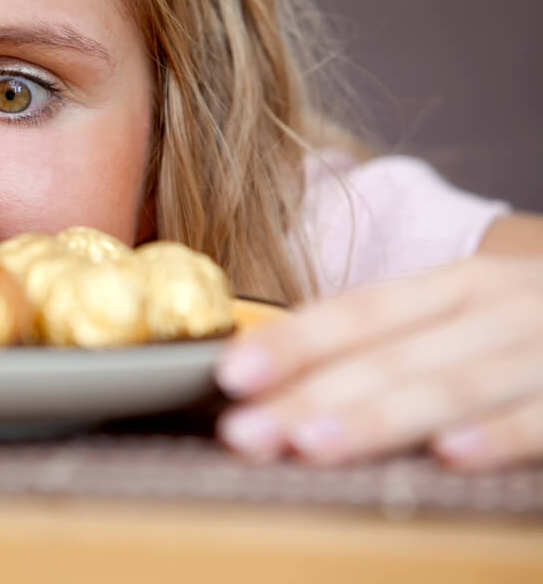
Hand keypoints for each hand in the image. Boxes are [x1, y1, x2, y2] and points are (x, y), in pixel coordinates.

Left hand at [215, 256, 542, 469]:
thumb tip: (285, 383)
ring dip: (379, 417)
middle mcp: (496, 307)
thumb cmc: (528, 329)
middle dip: (311, 395)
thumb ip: (392, 343)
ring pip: (452, 383)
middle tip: (245, 432)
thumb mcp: (466, 318)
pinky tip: (451, 455)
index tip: (229, 375)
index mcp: (455, 286)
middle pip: (390, 355)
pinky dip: (501, 435)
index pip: (358, 312)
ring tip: (313, 444)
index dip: (293, 343)